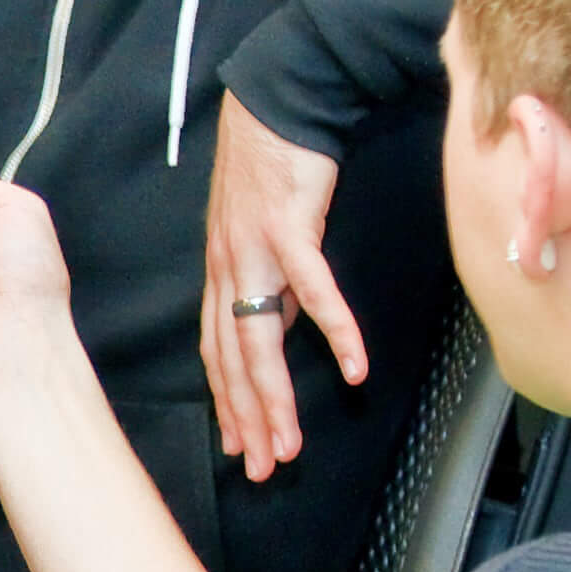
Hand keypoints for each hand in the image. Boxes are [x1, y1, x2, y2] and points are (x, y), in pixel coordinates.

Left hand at [200, 91, 364, 482]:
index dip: (226, 403)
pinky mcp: (289, 227)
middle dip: (247, 420)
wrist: (278, 103)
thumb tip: (283, 323)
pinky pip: (314, 289)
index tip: (237, 447)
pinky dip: (334, 331)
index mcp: (222, 272)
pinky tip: (353, 368)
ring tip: (289, 442)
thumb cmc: (273, 167)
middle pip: (233, 359)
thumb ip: (270, 282)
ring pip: (259, 338)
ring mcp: (254, 250)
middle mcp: (228, 268)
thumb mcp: (263, 234)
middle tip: (262, 468)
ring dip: (275, 397)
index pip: (217, 353)